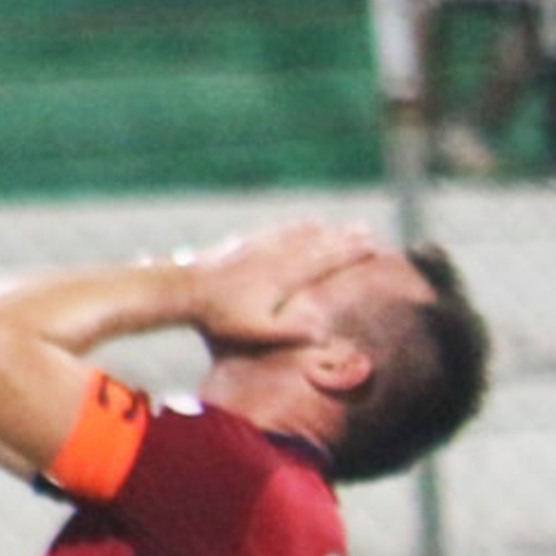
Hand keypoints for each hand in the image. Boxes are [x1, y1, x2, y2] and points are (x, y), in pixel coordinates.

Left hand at [182, 222, 378, 351]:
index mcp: (284, 276)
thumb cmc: (220, 315)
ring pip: (301, 233)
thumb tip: (322, 330)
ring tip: (343, 226)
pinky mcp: (246, 243)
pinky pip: (280, 230)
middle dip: (345, 237)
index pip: (326, 260)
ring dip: (325, 230)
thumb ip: (290, 330)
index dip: (350, 253)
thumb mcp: (256, 331)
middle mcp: (276, 255)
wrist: (184, 288)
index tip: (372, 247)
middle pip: (318, 243)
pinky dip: (298, 226)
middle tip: (367, 231)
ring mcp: (261, 246)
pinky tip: (304, 224)